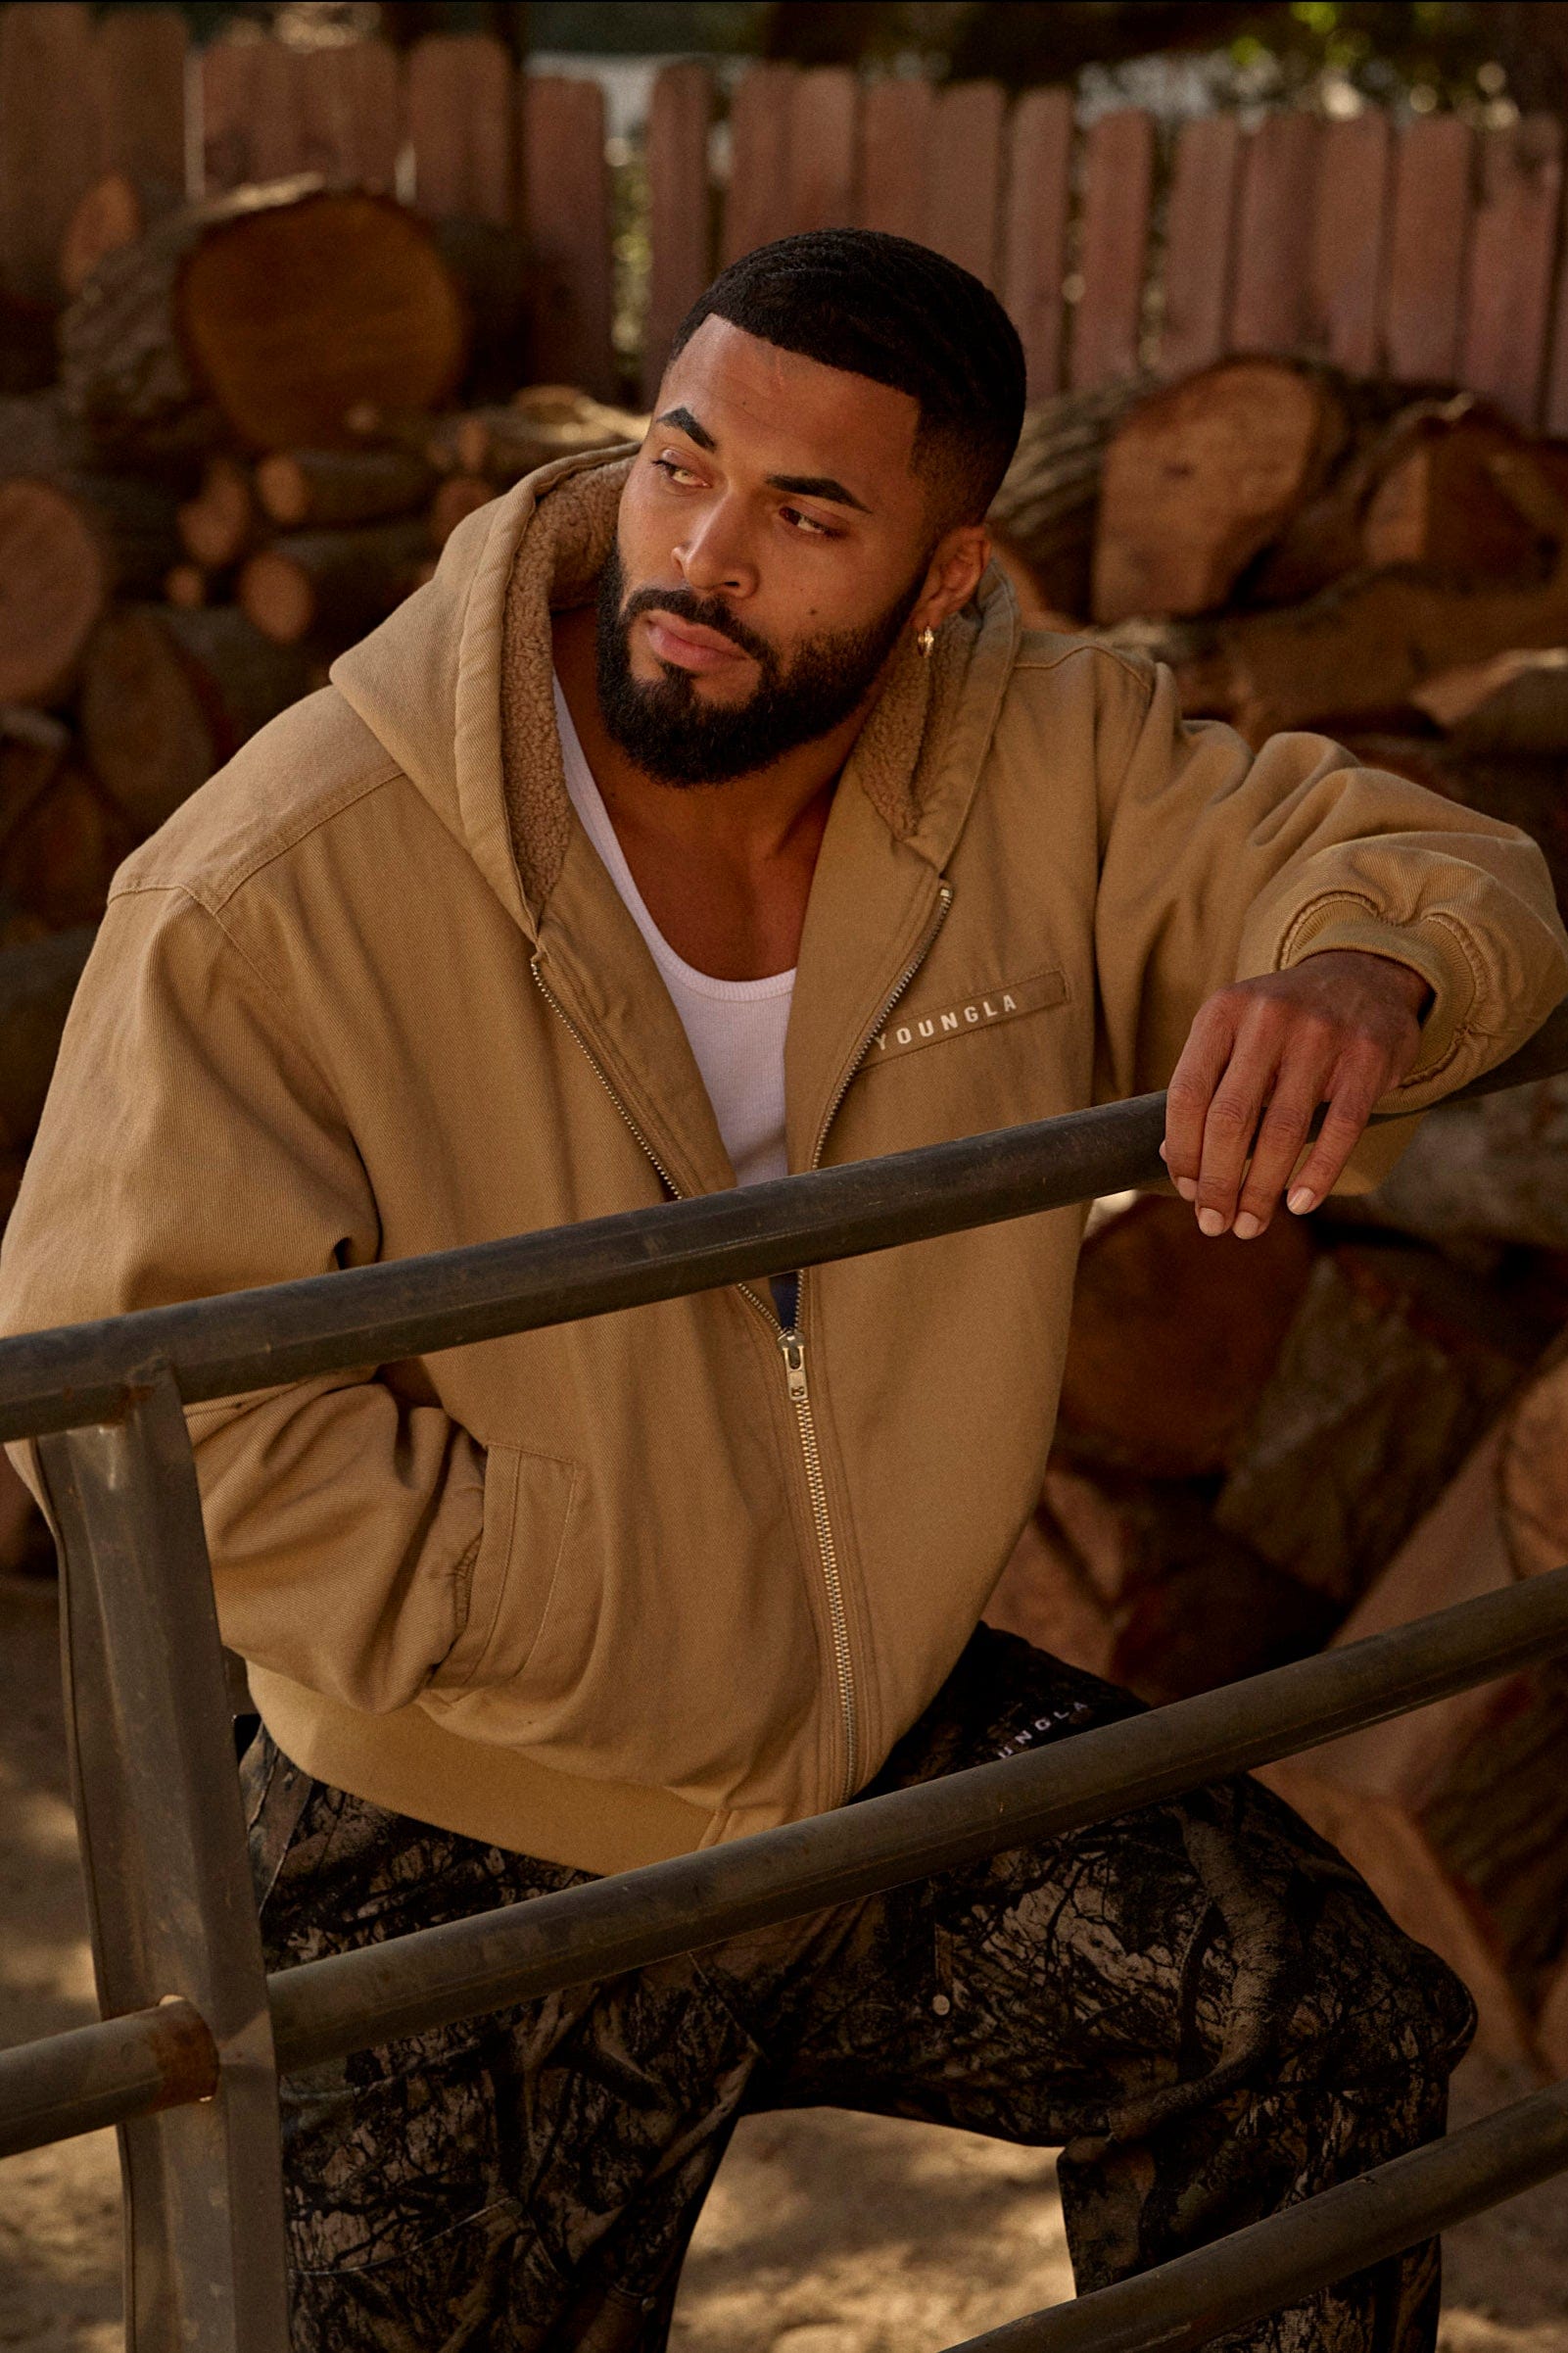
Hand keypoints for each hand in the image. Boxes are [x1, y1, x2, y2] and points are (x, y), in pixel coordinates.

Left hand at [1160, 950, 1430, 1238]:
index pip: (1187, 1094)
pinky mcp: (1368, 1056)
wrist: (1363, 973)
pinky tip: (1298, 1204)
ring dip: (1261, 1190)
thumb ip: (1206, 1084)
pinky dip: (1317, 1174)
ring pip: (1283, 1131)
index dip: (1182, 1152)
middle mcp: (1268, 1017)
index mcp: (1223, 1012)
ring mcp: (1322, 1034)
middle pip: (1230, 1119)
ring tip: (1250, 1225)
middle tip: (1214, 1224)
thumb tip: (1173, 1157)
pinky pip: (1340, 1129)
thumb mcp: (1234, 1032)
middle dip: (1218, 1183)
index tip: (1187, 1191)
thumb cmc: (1283, 1023)